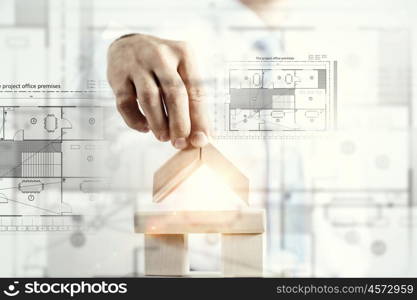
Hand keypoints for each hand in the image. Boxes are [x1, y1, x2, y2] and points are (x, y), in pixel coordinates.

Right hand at [107, 33, 209, 148]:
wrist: (128, 45)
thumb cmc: (163, 67)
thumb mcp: (182, 74)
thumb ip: (192, 104)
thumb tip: (201, 138)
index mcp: (184, 54)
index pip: (196, 90)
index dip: (199, 119)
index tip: (200, 140)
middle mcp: (161, 56)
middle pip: (174, 93)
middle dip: (179, 122)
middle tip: (180, 143)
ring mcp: (137, 64)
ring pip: (150, 98)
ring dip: (158, 123)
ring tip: (164, 137)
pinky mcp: (118, 76)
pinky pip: (126, 104)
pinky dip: (135, 120)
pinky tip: (144, 127)